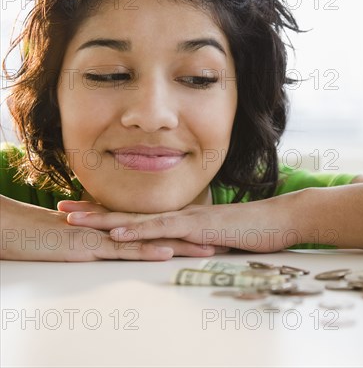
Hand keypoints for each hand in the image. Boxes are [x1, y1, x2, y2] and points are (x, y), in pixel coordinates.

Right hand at [0, 196, 216, 260]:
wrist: (19, 230)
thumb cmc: (52, 238)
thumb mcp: (89, 242)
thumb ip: (111, 242)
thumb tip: (129, 247)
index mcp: (122, 229)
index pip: (161, 231)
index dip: (186, 233)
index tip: (211, 237)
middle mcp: (121, 229)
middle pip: (165, 233)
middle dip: (195, 238)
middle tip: (223, 242)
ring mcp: (109, 236)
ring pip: (152, 240)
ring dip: (181, 245)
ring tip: (208, 250)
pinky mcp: (93, 247)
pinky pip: (124, 250)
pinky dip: (146, 250)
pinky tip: (166, 252)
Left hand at [64, 198, 294, 252]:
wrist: (281, 219)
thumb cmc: (256, 229)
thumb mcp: (222, 238)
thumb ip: (202, 241)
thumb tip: (189, 249)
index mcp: (183, 217)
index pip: (140, 214)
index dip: (110, 212)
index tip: (82, 209)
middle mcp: (180, 214)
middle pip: (130, 213)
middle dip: (93, 211)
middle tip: (61, 207)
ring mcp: (189, 219)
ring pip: (138, 219)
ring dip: (104, 219)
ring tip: (74, 218)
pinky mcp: (199, 229)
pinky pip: (163, 230)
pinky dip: (138, 233)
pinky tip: (117, 235)